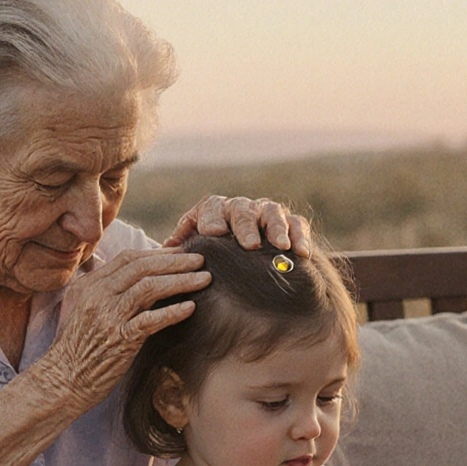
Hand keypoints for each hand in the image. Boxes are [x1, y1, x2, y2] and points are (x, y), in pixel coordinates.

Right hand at [44, 248, 208, 410]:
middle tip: (201, 258)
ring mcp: (108, 316)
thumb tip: (126, 277)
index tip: (180, 253)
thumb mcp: (79, 310)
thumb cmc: (74, 349)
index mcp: (89, 285)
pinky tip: (190, 309)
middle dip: (175, 260)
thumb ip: (100, 291)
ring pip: (149, 287)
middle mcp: (97, 295)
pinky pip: (151, 320)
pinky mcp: (119, 339)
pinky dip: (173, 312)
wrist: (61, 381)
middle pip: (142, 267)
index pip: (128, 259)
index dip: (158, 253)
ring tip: (204, 279)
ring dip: (181, 280)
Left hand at [163, 195, 311, 257]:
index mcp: (214, 211)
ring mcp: (266, 214)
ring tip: (280, 246)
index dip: (212, 219)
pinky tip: (302, 253)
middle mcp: (240, 208)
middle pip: (242, 210)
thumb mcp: (192, 249)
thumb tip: (165, 251)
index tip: (214, 234)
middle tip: (248, 245)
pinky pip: (297, 224)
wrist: (243, 257)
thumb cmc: (211, 255)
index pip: (211, 208)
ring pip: (272, 213)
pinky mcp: (290, 224)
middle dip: (245, 226)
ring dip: (277, 229)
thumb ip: (179, 248)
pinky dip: (300, 236)